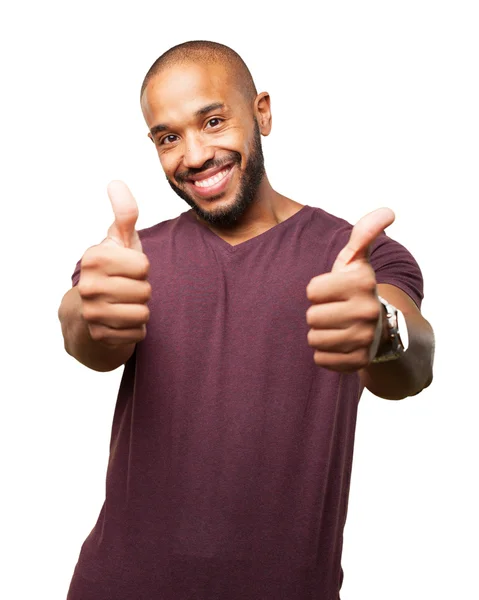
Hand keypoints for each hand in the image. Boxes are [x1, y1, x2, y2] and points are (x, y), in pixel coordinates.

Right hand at [77, 181, 150, 346]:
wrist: (88, 312)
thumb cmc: (112, 270)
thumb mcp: (119, 241)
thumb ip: (124, 214)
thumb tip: (116, 183)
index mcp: (94, 258)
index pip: (144, 266)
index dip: (141, 269)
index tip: (126, 269)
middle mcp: (88, 285)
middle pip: (145, 291)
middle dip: (141, 291)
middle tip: (125, 289)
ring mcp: (91, 312)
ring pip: (143, 313)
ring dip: (140, 310)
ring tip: (123, 305)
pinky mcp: (99, 336)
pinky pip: (138, 333)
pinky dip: (135, 329)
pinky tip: (120, 322)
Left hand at [306, 208, 394, 371]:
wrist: (380, 327)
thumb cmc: (357, 289)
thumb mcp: (358, 260)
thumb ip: (364, 234)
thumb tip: (388, 211)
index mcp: (363, 283)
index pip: (311, 291)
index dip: (318, 290)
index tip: (333, 291)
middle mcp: (368, 311)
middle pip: (311, 317)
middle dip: (318, 313)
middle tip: (335, 311)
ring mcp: (365, 339)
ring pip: (314, 339)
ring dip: (320, 333)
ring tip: (337, 327)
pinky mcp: (358, 362)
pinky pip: (321, 359)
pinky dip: (325, 353)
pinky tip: (339, 344)